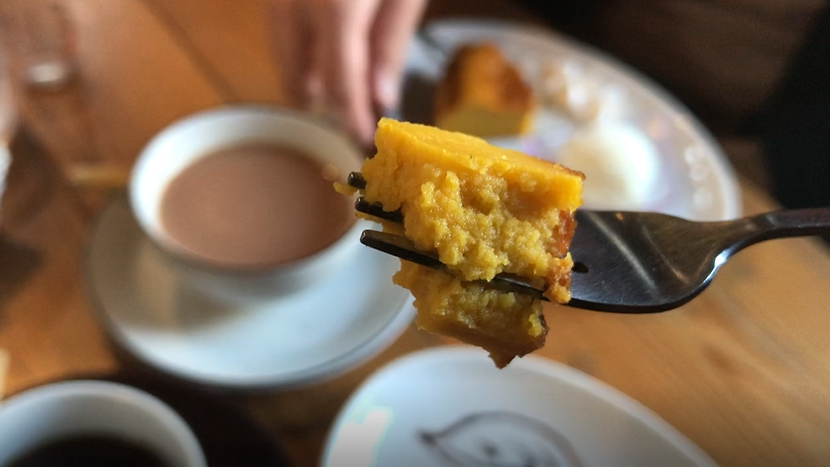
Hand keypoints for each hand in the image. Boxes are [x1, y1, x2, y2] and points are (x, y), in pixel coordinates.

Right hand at [268, 0, 426, 144]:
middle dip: (322, 102)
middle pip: (297, 77)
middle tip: (353, 113)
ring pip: (282, 55)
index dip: (352, 118)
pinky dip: (299, 47)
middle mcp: (295, 6)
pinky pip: (279, 30)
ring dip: (307, 75)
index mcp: (336, 10)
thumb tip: (380, 98)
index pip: (340, 85)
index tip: (363, 141)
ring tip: (344, 80)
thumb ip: (391, 43)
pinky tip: (327, 45)